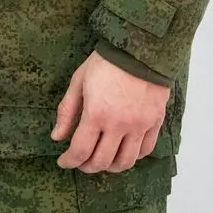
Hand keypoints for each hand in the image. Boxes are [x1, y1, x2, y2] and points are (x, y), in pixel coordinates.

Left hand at [50, 49, 170, 172]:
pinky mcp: (155, 121)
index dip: (69, 161)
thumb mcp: (79, 81)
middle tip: (81, 161)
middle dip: (87, 166)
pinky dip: (133, 156)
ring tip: (102, 160)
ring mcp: (139, 125)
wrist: (139, 46)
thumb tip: (56, 137)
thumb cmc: (106, 62)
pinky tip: (124, 150)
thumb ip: (67, 111)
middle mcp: (119, 125)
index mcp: (97, 114)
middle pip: (102, 161)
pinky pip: (146, 150)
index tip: (63, 161)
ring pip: (126, 162)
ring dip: (111, 167)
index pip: (80, 151)